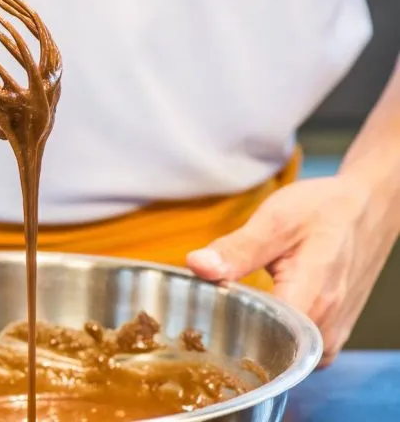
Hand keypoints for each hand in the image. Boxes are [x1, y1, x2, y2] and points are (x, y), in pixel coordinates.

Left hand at [186, 176, 397, 366]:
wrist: (364, 208)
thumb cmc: (322, 211)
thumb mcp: (275, 220)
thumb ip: (237, 249)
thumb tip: (197, 266)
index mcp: (310, 299)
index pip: (258, 337)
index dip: (224, 326)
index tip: (204, 310)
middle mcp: (325, 328)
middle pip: (267, 351)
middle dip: (234, 332)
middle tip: (214, 304)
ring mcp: (331, 337)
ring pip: (281, 354)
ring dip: (254, 335)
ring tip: (235, 305)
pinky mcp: (331, 336)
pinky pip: (295, 349)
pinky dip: (274, 335)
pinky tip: (258, 312)